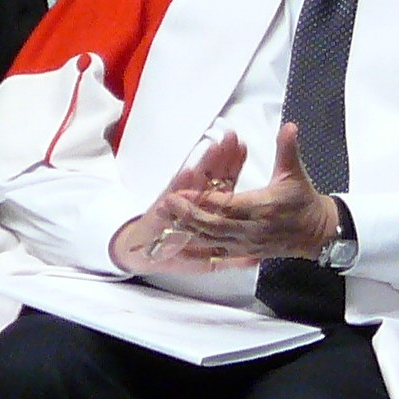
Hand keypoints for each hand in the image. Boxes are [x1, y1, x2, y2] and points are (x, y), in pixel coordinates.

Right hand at [112, 132, 246, 273]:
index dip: (234, 165)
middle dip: (222, 156)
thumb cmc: (178, 254)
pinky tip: (189, 171)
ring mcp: (179, 201)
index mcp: (209, 208)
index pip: (225, 181)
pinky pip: (173, 194)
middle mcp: (195, 200)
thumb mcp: (210, 260)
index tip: (243, 147)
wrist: (143, 254)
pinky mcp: (163, 207)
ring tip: (216, 145)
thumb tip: (255, 262)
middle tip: (231, 136)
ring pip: (194, 180)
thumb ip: (233, 260)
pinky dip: (181, 184)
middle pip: (211, 174)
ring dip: (205, 163)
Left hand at [137, 125, 340, 272]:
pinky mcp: (246, 252)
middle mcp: (253, 228)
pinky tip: (182, 245)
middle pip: (215, 225)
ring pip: (213, 241)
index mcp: (263, 207)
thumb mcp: (295, 173)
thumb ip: (287, 149)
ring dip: (189, 231)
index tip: (185, 194)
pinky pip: (219, 254)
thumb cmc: (303, 201)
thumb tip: (289, 126)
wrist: (317, 232)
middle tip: (167, 205)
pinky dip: (200, 250)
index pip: (229, 205)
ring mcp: (248, 243)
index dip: (205, 201)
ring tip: (167, 221)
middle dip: (189, 216)